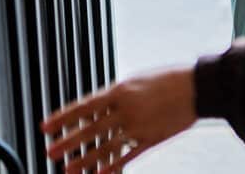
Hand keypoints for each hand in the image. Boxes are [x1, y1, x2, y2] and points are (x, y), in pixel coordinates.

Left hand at [41, 67, 197, 172]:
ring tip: (66, 169)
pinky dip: (112, 167)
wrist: (199, 86)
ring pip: (105, 146)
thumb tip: (97, 106)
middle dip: (67, 142)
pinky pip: (128, 156)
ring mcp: (139, 126)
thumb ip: (118, 94)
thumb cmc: (168, 79)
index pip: (84, 107)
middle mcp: (126, 109)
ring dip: (84, 159)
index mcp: (120, 90)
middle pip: (90, 129)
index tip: (45, 127)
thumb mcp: (138, 80)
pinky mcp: (152, 138)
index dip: (62, 118)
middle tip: (49, 152)